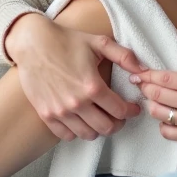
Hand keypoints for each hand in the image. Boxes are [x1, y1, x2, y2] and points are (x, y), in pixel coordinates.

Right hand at [8, 14, 144, 141]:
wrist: (32, 43)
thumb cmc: (66, 40)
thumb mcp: (99, 43)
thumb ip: (124, 56)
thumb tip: (144, 70)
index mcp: (92, 86)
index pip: (120, 111)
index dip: (131, 111)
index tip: (132, 108)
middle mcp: (77, 103)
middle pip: (107, 128)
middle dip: (118, 123)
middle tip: (118, 115)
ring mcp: (60, 111)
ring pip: (88, 135)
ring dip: (98, 129)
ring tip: (100, 118)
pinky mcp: (46, 114)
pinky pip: (67, 135)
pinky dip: (77, 132)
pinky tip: (81, 120)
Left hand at [130, 29, 176, 146]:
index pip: (165, 78)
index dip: (147, 75)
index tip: (138, 73)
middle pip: (157, 94)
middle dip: (145, 88)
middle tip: (141, 85)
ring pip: (159, 113)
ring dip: (152, 105)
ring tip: (154, 100)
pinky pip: (168, 132)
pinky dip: (163, 125)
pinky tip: (167, 118)